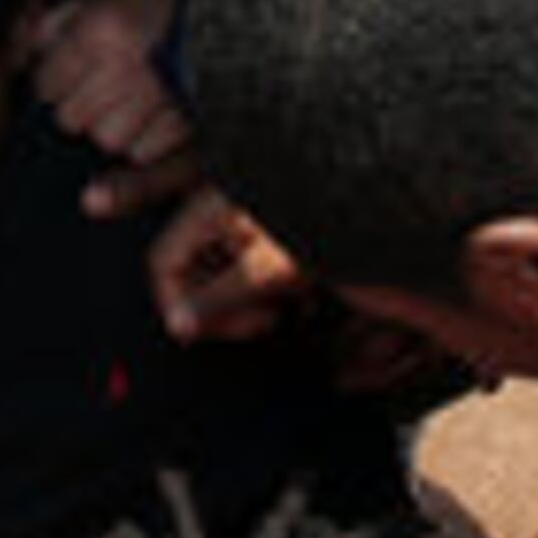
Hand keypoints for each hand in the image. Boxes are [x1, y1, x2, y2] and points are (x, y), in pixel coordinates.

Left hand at [29, 0, 195, 218]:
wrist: (234, 14)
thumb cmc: (159, 8)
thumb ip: (52, 25)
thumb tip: (14, 58)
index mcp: (100, 28)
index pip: (46, 84)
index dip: (57, 83)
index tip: (78, 74)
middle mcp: (125, 63)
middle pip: (71, 118)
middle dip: (85, 106)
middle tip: (113, 86)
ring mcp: (157, 96)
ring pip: (105, 139)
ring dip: (116, 126)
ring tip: (141, 98)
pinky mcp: (186, 123)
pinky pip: (143, 153)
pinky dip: (148, 141)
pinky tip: (161, 114)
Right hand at [151, 185, 308, 343]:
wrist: (373, 204)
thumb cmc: (322, 224)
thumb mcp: (268, 270)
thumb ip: (218, 299)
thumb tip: (178, 327)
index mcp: (210, 210)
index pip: (164, 261)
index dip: (177, 302)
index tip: (203, 333)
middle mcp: (221, 212)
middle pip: (192, 270)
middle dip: (220, 306)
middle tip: (260, 324)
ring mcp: (244, 222)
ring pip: (222, 275)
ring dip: (247, 302)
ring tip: (285, 309)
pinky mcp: (268, 234)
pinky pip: (249, 269)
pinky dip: (266, 290)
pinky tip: (301, 300)